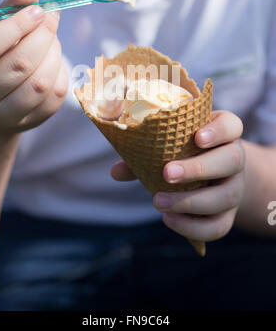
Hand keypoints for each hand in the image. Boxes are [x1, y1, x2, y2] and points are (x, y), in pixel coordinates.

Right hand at [0, 0, 68, 135]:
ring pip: (39, 84)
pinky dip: (60, 73)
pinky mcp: (29, 122)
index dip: (18, 24)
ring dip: (54, 56)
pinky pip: (54, 97)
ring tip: (52, 41)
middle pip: (19, 64)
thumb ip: (7, 11)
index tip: (38, 10)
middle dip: (43, 36)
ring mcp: (4, 115)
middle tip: (51, 19)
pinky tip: (53, 62)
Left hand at [111, 110, 245, 241]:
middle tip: (167, 173)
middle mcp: (236, 158)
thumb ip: (146, 155)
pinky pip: (219, 226)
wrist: (212, 177)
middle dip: (198, 168)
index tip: (198, 137)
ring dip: (190, 201)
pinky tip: (169, 219)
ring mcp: (235, 187)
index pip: (232, 126)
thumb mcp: (170, 147)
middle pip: (231, 160)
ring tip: (158, 201)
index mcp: (223, 133)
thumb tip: (116, 171)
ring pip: (225, 196)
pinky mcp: (230, 214)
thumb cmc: (185, 154)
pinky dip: (193, 227)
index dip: (218, 131)